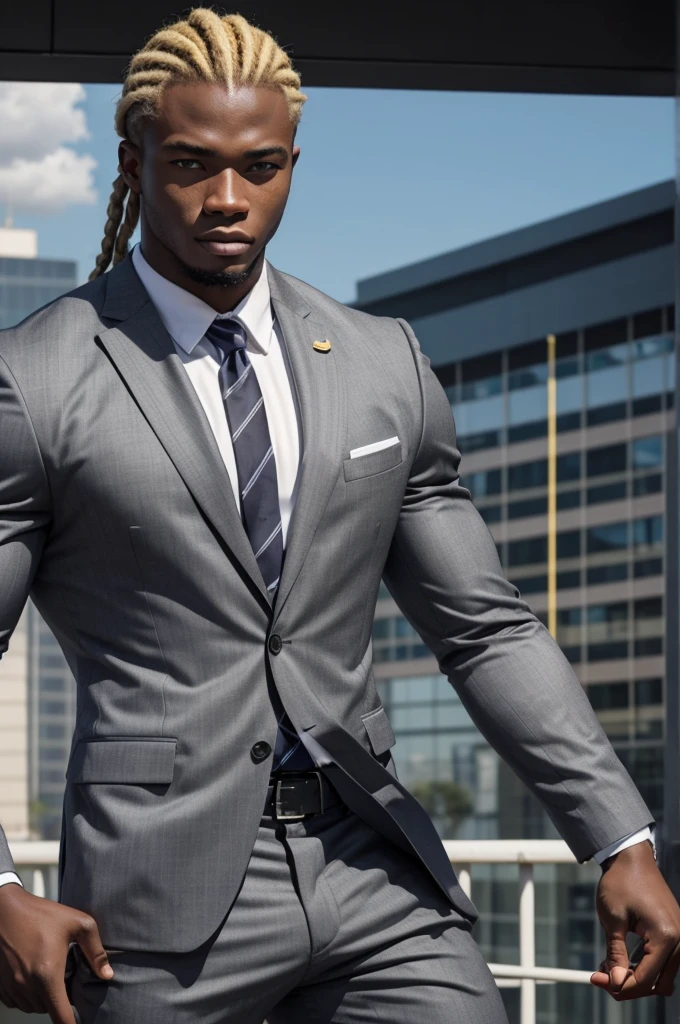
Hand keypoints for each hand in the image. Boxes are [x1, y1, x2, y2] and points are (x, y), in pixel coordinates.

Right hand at [0, 882, 112, 1021]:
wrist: (7, 909)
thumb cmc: (41, 914)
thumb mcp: (78, 924)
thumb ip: (95, 951)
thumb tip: (107, 975)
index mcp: (47, 974)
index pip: (61, 1016)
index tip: (79, 1022)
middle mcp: (26, 985)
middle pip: (47, 1010)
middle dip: (59, 1001)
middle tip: (65, 979)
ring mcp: (11, 986)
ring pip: (32, 1007)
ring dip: (43, 998)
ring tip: (50, 974)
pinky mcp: (1, 985)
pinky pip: (17, 1002)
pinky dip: (27, 996)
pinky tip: (34, 976)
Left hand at [591, 840, 679, 998]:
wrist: (632, 858)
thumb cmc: (621, 882)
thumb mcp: (613, 919)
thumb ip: (615, 953)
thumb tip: (615, 982)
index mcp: (665, 936)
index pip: (645, 979)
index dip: (618, 985)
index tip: (595, 979)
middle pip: (657, 985)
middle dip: (628, 986)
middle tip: (601, 975)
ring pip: (662, 978)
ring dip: (637, 979)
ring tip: (610, 966)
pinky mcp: (675, 935)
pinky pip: (664, 964)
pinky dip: (645, 968)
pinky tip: (622, 960)